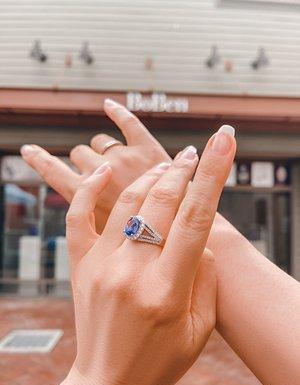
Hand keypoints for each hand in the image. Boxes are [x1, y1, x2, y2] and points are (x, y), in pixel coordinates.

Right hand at [20, 99, 169, 232]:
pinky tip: (108, 105)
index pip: (54, 173)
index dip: (39, 160)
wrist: (181, 229)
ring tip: (122, 167)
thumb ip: (89, 214)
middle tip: (106, 179)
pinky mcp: (147, 148)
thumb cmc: (141, 237)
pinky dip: (117, 111)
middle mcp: (102, 172)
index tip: (28, 150)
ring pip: (100, 140)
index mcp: (88, 197)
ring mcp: (125, 157)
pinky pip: (129, 123)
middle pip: (80, 153)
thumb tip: (83, 203)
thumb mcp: (104, 234)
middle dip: (88, 163)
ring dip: (104, 149)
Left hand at [54, 130, 235, 384]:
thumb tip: (195, 234)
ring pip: (125, 203)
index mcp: (167, 291)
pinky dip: (90, 189)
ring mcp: (99, 267)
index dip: (211, 175)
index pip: (194, 219)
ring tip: (166, 166)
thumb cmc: (159, 359)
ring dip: (149, 177)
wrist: (107, 384)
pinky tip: (103, 171)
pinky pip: (77, 217)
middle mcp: (130, 273)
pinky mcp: (79, 266)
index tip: (222, 143)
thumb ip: (203, 275)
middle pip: (160, 203)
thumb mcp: (199, 327)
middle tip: (192, 153)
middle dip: (181, 170)